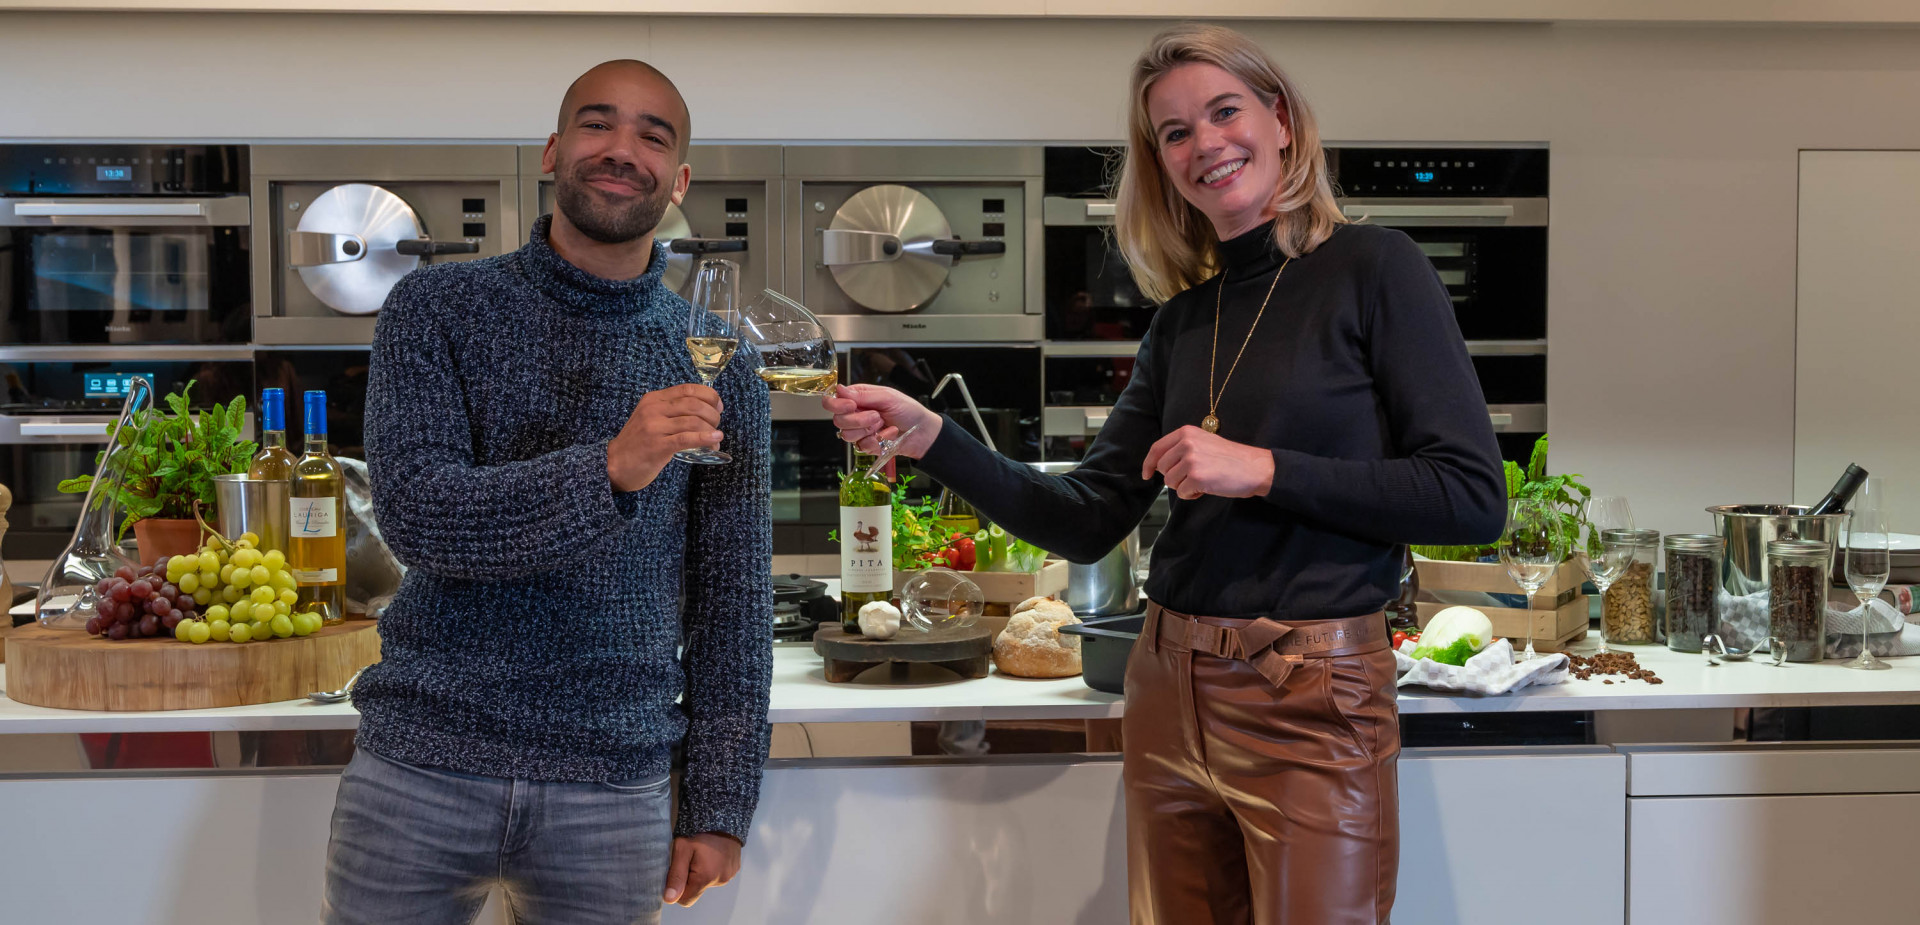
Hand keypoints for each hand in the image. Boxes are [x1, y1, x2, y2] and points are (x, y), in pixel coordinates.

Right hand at [607, 384, 723, 491]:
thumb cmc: (638, 444)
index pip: (688, 389)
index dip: (709, 395)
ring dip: (711, 429)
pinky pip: (687, 438)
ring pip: (693, 420)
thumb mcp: (651, 418)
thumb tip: (705, 410)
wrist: (614, 464)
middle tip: (716, 425)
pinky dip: (705, 438)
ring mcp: (654, 427)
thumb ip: (671, 411)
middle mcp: (653, 409)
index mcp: (653, 399)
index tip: (718, 406)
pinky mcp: (657, 445)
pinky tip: (714, 441)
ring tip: (716, 438)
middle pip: (694, 404)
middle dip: (713, 414)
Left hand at [662, 832, 741, 905]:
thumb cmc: (700, 830)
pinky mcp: (735, 868)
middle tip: (689, 858)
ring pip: (707, 883)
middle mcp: (720, 880)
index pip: (685, 900)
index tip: (677, 870)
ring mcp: (730, 874)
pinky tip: (711, 853)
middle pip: (697, 890)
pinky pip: (718, 875)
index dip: (678, 888)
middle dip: (690, 878)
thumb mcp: (682, 849)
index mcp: (706, 878)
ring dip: (701, 873)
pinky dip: (712, 868)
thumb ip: (676, 876)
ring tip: (701, 853)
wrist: (723, 813)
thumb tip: (669, 899)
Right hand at [821, 384, 941, 458]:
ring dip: (868, 430)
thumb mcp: (887, 397)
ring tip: (883, 424)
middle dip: (858, 419)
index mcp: (858, 398)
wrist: (922, 432)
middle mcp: (856, 414)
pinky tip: (889, 434)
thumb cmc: (908, 410)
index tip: (852, 406)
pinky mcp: (868, 445)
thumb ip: (863, 395)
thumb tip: (839, 389)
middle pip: (838, 420)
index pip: (833, 401)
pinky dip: (878, 441)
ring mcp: (861, 431)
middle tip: (877, 416)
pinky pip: (862, 446)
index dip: (837, 405)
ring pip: (847, 435)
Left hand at [1141, 426, 1274, 500]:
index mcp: (1186, 433)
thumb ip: (1182, 448)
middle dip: (1174, 478)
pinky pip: (1182, 493)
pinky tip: (1206, 489)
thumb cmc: (1231, 458)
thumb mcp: (1204, 442)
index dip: (1149, 463)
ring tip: (1202, 482)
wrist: (1254, 467)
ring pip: (1170, 482)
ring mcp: (1191, 460)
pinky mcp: (1197, 477)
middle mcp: (1186, 444)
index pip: (1157, 448)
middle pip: (1163, 468)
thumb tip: (1159, 464)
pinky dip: (1192, 496)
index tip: (1146, 474)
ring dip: (1184, 487)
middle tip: (1193, 477)